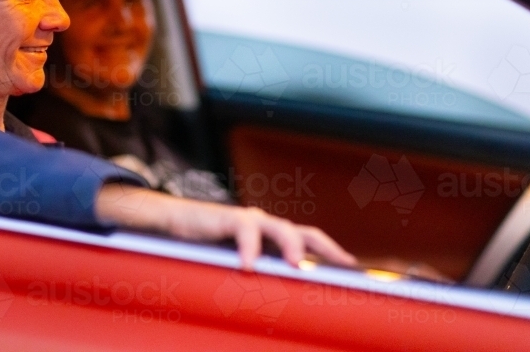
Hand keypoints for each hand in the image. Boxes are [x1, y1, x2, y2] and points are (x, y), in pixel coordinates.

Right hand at [96, 183, 356, 269]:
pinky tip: (247, 265)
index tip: (357, 272)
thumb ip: (258, 279)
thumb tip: (280, 310)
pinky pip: (244, 230)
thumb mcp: (237, 265)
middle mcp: (267, 226)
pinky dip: (248, 249)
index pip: (311, 241)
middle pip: (305, 231)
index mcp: (273, 238)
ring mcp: (249, 220)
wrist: (173, 225)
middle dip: (326, 248)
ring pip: (279, 227)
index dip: (333, 254)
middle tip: (343, 267)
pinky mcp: (228, 218)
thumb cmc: (206, 248)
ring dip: (290, 246)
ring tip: (295, 264)